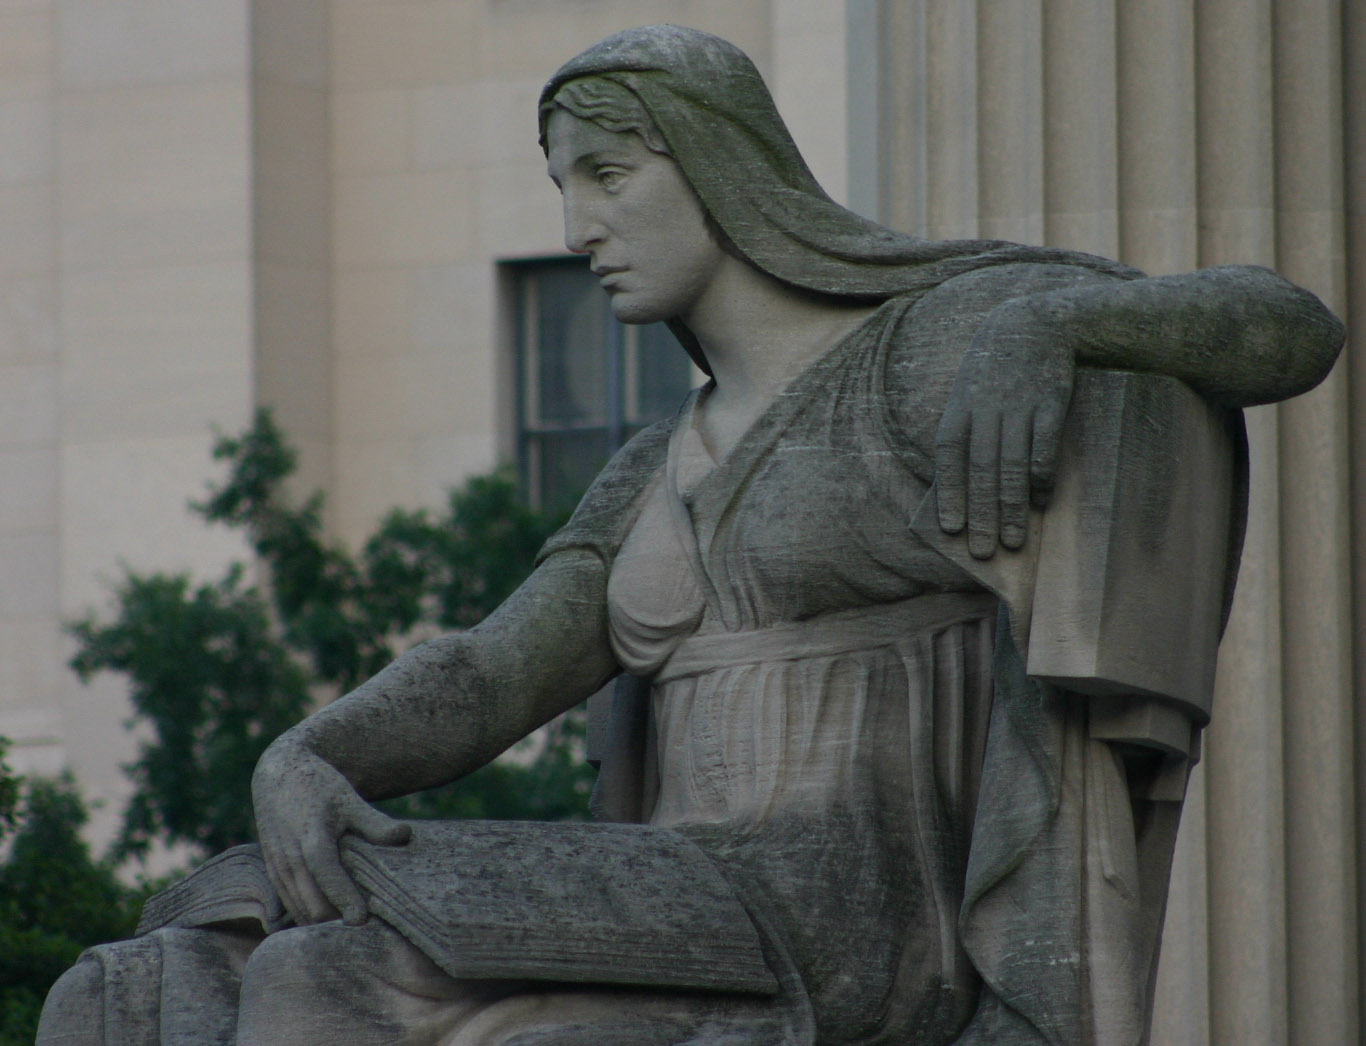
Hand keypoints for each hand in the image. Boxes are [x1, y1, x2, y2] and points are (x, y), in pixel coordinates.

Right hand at [252, 741, 410, 925]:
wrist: (278, 773)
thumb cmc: (318, 785)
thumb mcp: (349, 798)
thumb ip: (375, 823)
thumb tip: (405, 837)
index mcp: (312, 839)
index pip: (328, 879)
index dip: (345, 902)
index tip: (362, 921)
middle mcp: (290, 858)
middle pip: (311, 904)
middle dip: (334, 922)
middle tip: (364, 932)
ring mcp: (278, 867)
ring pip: (298, 909)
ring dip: (319, 923)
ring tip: (349, 932)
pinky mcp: (272, 871)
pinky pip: (289, 903)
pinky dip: (306, 914)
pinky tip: (328, 921)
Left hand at [934, 309, 1073, 558]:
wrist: (1038, 321)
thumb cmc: (997, 369)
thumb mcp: (971, 392)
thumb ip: (967, 432)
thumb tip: (962, 488)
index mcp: (960, 406)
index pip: (948, 457)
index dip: (950, 493)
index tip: (953, 530)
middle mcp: (986, 407)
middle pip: (981, 469)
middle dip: (982, 514)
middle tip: (984, 553)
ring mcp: (1018, 404)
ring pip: (1012, 465)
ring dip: (1012, 506)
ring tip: (1014, 540)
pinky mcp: (1051, 400)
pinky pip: (1044, 445)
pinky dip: (1042, 476)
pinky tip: (1041, 502)